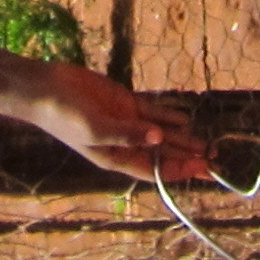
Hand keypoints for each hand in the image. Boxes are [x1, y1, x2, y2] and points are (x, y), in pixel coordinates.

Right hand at [8, 61, 214, 181]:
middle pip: (163, 154)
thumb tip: (158, 139)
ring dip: (182, 138)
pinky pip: (152, 110)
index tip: (202, 170)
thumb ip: (127, 134)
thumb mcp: (95, 129)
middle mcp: (125, 143)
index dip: (178, 170)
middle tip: (215, 160)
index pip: (154, 169)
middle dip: (187, 157)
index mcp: (116, 157)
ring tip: (208, 144)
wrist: (44, 88)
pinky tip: (185, 118)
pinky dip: (168, 114)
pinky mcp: (123, 102)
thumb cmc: (64, 115)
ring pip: (161, 133)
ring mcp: (125, 122)